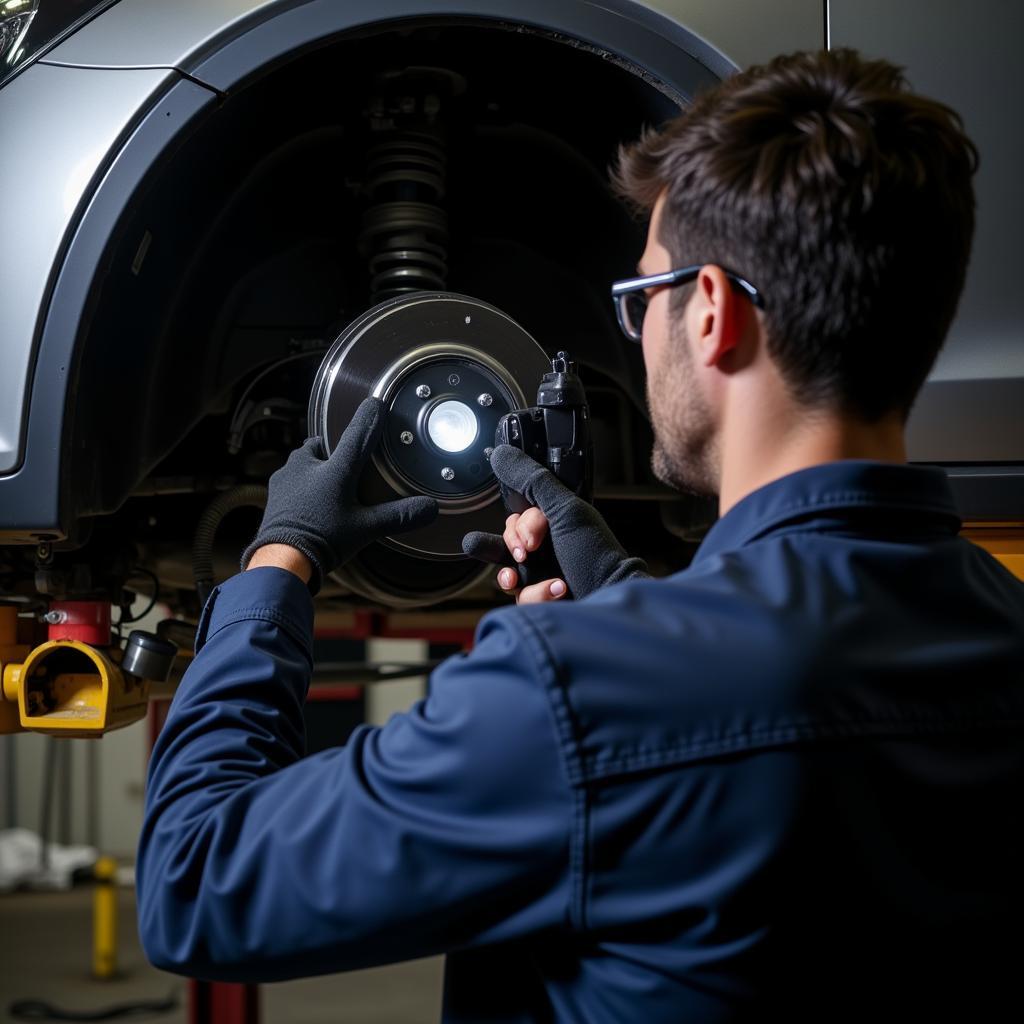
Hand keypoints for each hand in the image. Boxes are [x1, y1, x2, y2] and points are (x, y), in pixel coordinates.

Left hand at [241, 398, 438, 592]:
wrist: (281, 560)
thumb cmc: (322, 540)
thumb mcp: (366, 528)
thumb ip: (399, 516)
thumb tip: (430, 508)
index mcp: (334, 469)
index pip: (356, 434)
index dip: (369, 417)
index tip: (377, 404)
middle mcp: (307, 465)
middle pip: (325, 446)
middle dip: (336, 451)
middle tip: (351, 465)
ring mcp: (286, 478)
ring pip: (305, 461)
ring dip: (317, 468)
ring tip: (331, 487)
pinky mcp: (275, 492)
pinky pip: (292, 480)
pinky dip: (303, 485)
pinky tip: (312, 503)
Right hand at [463, 445, 649, 600]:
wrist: (608, 597)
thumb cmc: (597, 556)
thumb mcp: (565, 511)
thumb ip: (533, 482)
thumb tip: (503, 455)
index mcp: (556, 523)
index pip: (518, 515)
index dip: (519, 522)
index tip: (531, 532)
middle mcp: (547, 548)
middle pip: (505, 541)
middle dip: (512, 545)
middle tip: (527, 552)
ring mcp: (542, 574)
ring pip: (506, 571)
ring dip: (514, 574)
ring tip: (526, 574)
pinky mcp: (540, 599)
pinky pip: (521, 595)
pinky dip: (537, 593)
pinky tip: (557, 588)